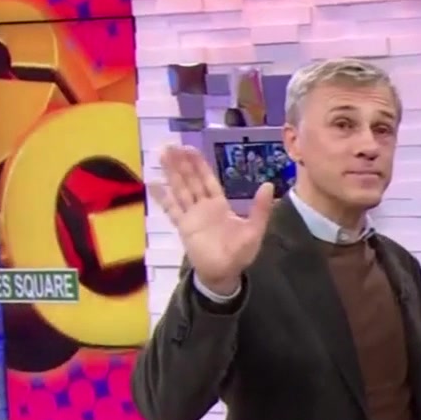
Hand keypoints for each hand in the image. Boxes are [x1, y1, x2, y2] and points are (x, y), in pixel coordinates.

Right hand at [149, 146, 274, 290]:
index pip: (207, 180)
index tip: (189, 149)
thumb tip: (268, 185)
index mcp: (219, 205)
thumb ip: (260, 208)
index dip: (198, 165)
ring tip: (161, 155)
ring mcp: (191, 216)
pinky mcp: (183, 227)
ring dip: (171, 173)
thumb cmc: (240, 253)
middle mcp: (203, 207)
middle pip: (190, 180)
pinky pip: (171, 209)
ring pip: (180, 190)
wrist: (224, 273)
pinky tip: (152, 184)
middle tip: (171, 145)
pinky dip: (162, 197)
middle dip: (181, 164)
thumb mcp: (254, 229)